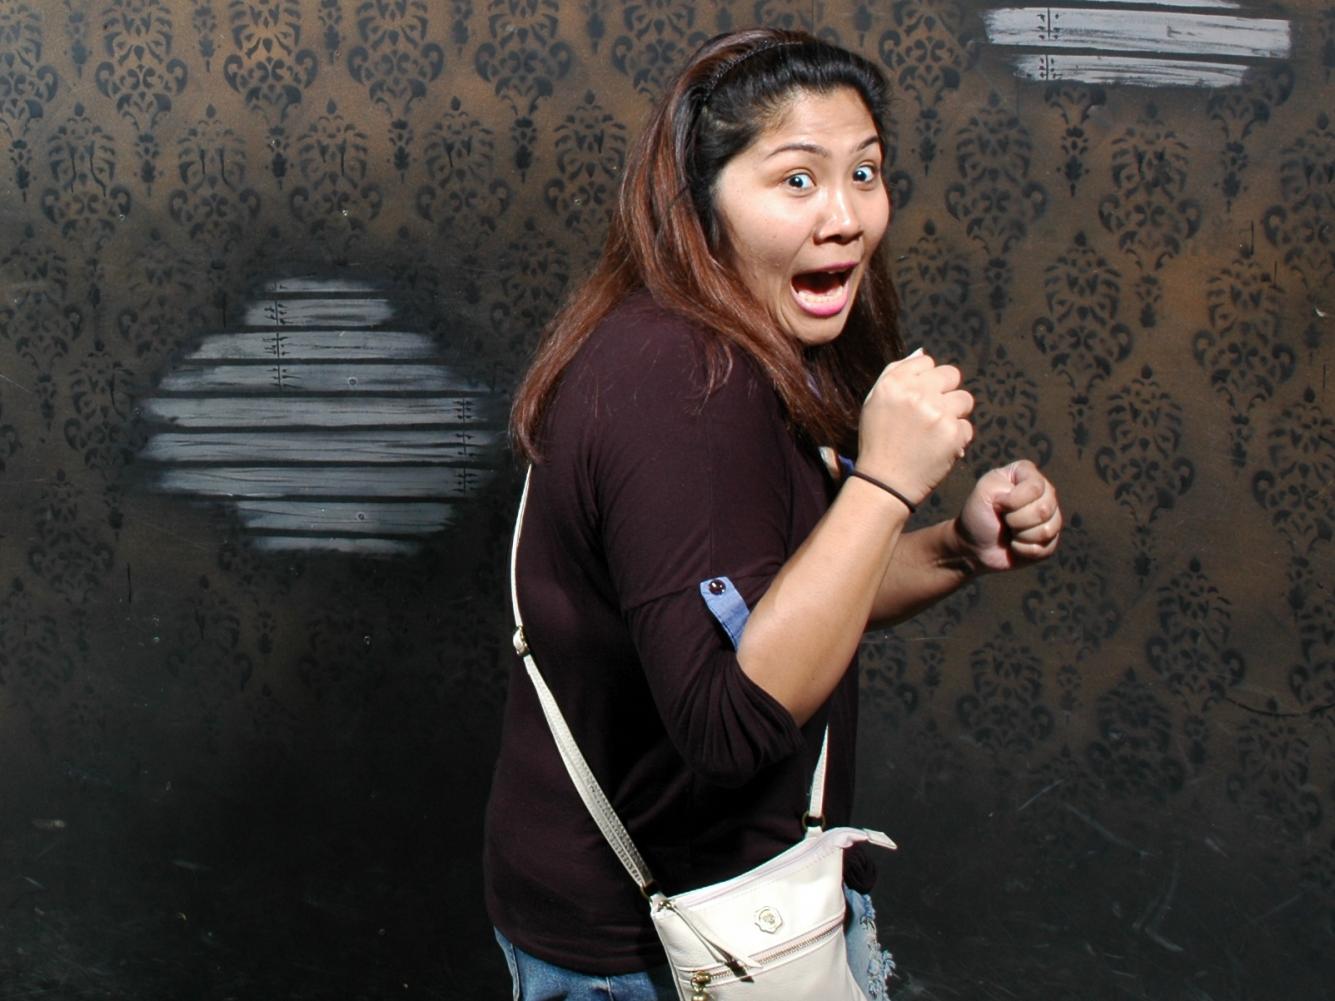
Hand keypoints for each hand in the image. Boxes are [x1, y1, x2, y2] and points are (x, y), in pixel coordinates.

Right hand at [858, 351, 973, 505]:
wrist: (884, 483)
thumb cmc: (878, 441)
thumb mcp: (875, 401)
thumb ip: (896, 372)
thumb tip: (923, 353)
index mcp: (894, 383)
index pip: (927, 362)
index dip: (926, 381)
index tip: (918, 398)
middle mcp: (916, 393)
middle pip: (952, 375)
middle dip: (945, 392)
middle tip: (932, 414)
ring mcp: (937, 412)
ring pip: (965, 399)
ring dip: (955, 414)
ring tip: (937, 432)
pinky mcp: (953, 433)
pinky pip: (967, 426)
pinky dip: (957, 439)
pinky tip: (939, 448)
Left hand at [955, 460, 1061, 572]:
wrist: (975, 546)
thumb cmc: (979, 515)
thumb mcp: (982, 492)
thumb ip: (1002, 485)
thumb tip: (1026, 501)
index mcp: (1027, 473)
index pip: (1035, 487)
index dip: (1014, 501)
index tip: (997, 504)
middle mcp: (1044, 491)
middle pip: (1044, 509)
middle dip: (1016, 520)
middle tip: (1004, 519)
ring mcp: (1051, 515)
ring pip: (1047, 530)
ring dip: (1021, 536)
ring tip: (1010, 531)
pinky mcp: (1051, 539)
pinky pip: (1046, 547)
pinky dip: (1024, 550)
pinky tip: (1016, 543)